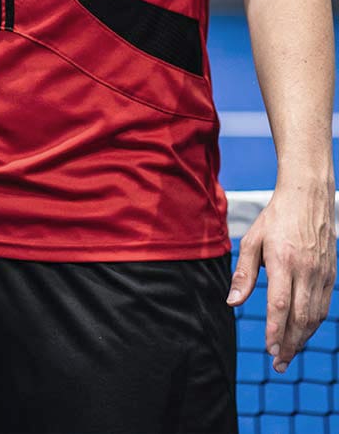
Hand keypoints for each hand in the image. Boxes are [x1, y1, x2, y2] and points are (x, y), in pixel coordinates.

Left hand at [227, 185, 335, 372]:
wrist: (308, 198)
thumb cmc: (275, 218)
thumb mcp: (253, 240)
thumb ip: (244, 273)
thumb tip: (233, 302)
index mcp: (284, 260)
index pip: (281, 303)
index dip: (276, 329)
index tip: (270, 350)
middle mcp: (306, 270)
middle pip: (300, 317)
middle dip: (289, 344)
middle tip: (278, 364)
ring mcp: (322, 274)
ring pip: (315, 316)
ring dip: (301, 339)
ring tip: (287, 354)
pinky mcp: (331, 275)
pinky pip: (323, 307)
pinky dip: (313, 325)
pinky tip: (301, 333)